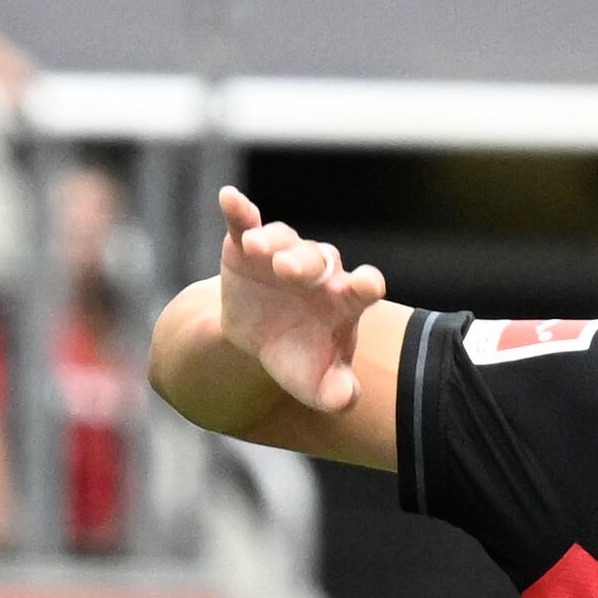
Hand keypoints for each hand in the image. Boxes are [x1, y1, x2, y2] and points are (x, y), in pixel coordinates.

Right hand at [213, 185, 382, 415]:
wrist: (257, 342)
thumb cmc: (300, 359)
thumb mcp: (316, 385)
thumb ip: (336, 393)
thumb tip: (344, 399)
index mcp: (344, 300)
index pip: (363, 286)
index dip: (366, 284)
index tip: (368, 285)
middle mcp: (317, 271)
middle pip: (317, 259)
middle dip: (303, 262)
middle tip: (288, 270)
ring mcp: (283, 254)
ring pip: (283, 239)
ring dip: (271, 241)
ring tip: (257, 248)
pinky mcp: (247, 246)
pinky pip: (245, 222)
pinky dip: (237, 209)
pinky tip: (228, 198)